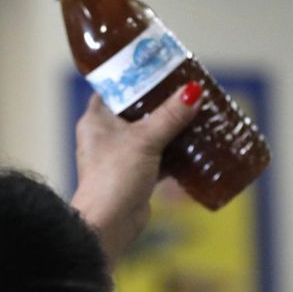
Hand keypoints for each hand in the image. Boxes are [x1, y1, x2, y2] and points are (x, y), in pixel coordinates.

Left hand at [71, 83, 202, 262]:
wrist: (109, 225)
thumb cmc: (115, 177)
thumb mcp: (145, 140)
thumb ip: (170, 116)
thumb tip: (193, 92)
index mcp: (96, 119)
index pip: (115, 87)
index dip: (135, 75)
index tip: (159, 65)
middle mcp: (106, 135)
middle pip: (137, 110)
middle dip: (161, 101)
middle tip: (185, 87)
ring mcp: (120, 157)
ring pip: (149, 134)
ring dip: (170, 127)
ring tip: (195, 111)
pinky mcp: (135, 176)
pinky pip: (158, 157)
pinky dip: (174, 152)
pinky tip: (195, 144)